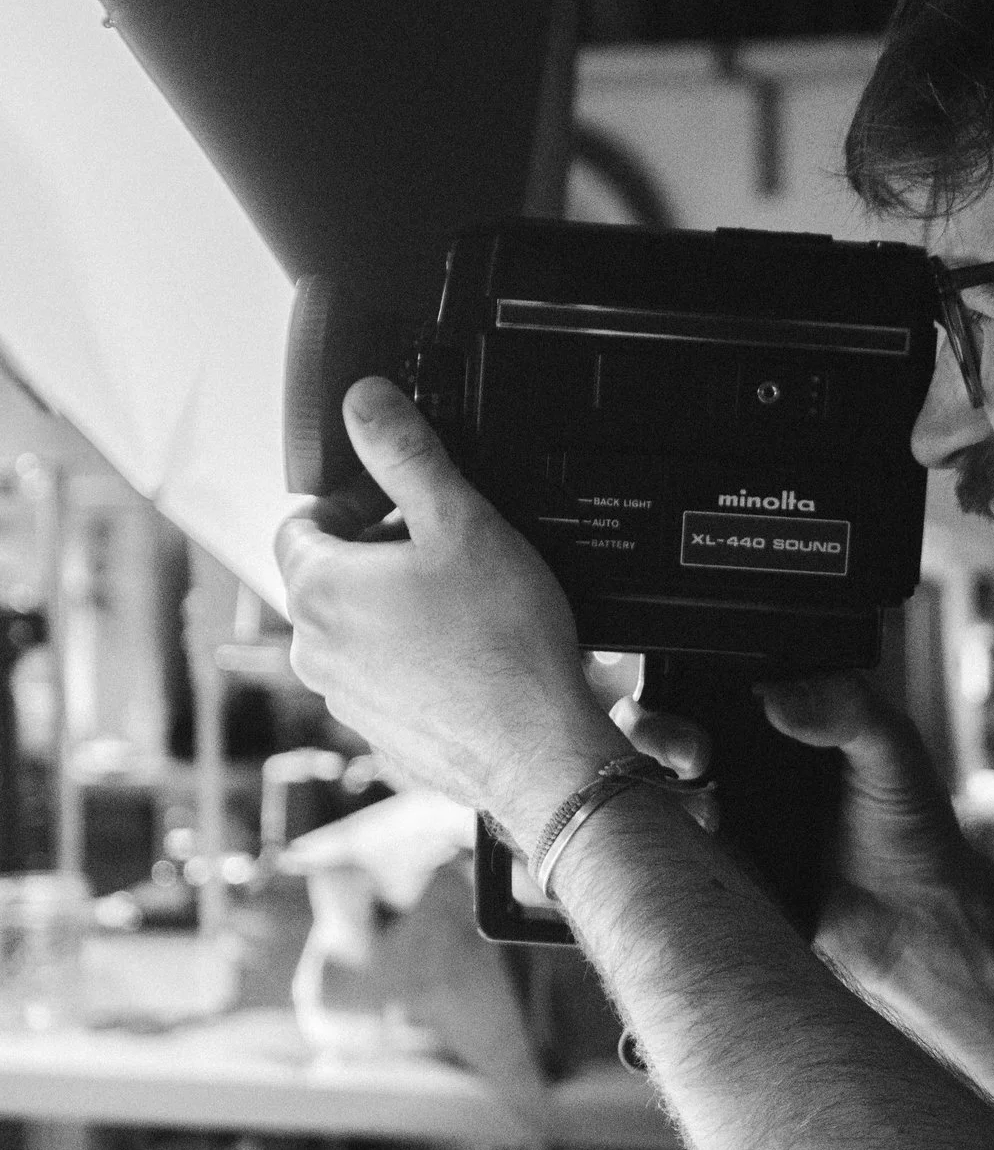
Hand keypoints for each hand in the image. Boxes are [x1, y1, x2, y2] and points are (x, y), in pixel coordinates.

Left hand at [277, 376, 628, 833]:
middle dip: (377, 555)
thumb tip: (366, 400)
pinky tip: (467, 656)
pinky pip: (381, 675)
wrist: (537, 748)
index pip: (300, 521)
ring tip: (463, 609)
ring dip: (394, 609)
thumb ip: (407, 454)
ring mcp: (341, 695)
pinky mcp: (375, 730)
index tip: (404, 509)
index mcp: (320, 588)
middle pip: (328, 575)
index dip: (354, 502)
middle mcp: (313, 646)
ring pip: (354, 628)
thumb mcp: (464, 523)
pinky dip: (412, 659)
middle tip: (446, 553)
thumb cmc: (504, 645)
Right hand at [624, 673, 971, 978]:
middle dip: (652, 730)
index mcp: (779, 715)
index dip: (686, 679)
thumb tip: (779, 697)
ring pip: (646, 780)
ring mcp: (720, 808)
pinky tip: (702, 837)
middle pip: (658, 723)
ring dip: (648, 782)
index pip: (706, 676)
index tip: (706, 705)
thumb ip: (847, 706)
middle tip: (693, 756)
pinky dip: (660, 836)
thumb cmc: (913, 827)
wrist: (913, 918)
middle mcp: (740, 756)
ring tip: (700, 799)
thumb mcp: (892, 747)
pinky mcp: (712, 860)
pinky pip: (662, 842)